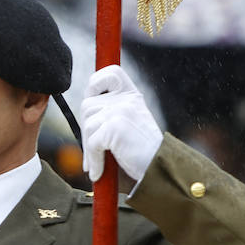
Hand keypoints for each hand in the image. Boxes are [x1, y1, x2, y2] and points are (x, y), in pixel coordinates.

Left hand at [79, 65, 162, 182]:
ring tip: (97, 164)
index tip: (93, 99)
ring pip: (87, 125)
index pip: (111, 73)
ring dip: (89, 149)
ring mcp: (121, 111)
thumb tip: (85, 116)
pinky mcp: (115, 126)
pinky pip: (92, 142)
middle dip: (87, 131)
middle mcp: (127, 99)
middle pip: (88, 106)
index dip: (96, 82)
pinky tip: (99, 172)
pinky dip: (93, 160)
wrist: (160, 169)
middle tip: (93, 151)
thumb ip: (112, 114)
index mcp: (132, 95)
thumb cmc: (143, 153)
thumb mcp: (129, 125)